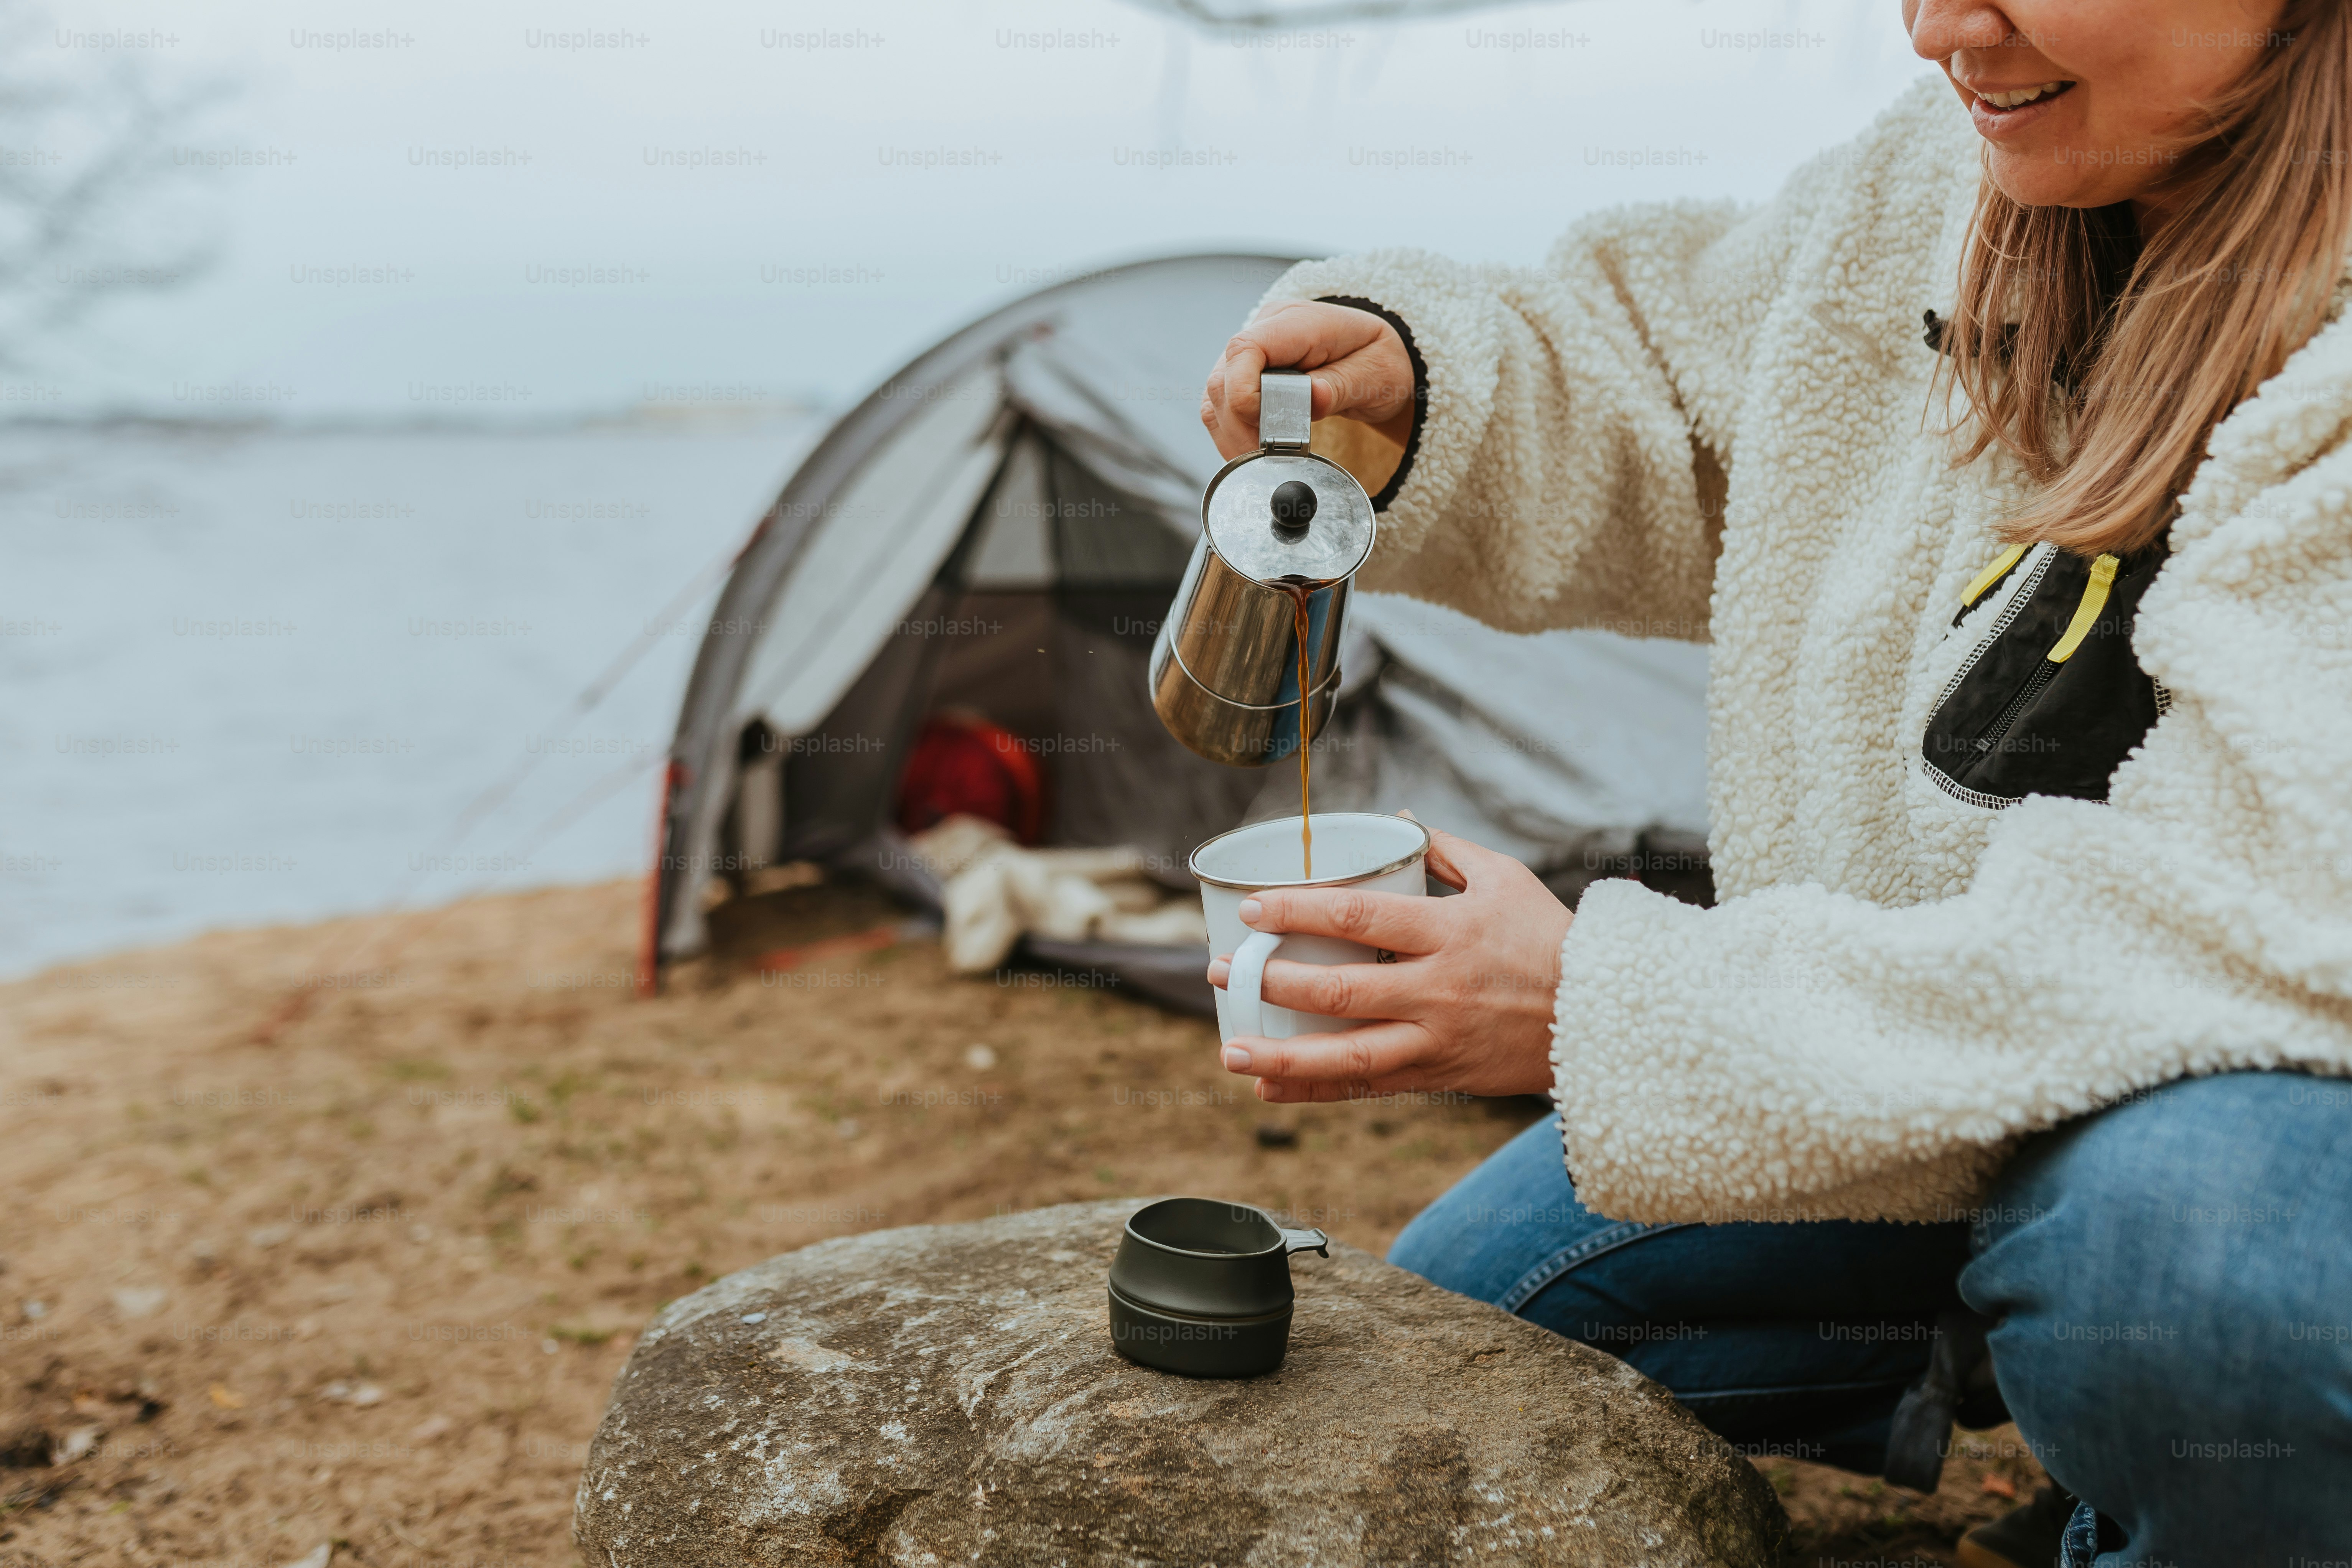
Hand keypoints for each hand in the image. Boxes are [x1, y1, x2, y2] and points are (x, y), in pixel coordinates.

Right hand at [1201, 300, 1416, 460]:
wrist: (1376, 357)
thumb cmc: (1377, 360)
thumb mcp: (1377, 373)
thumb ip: (1341, 385)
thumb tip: (1311, 398)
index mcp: (1299, 321)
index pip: (1246, 349)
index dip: (1243, 392)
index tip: (1265, 431)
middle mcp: (1266, 330)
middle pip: (1223, 378)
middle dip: (1240, 426)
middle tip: (1269, 459)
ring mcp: (1251, 352)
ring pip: (1215, 396)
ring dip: (1232, 435)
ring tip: (1262, 462)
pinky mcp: (1244, 374)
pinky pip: (1221, 407)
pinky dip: (1232, 434)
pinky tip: (1253, 453)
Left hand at [1204, 825, 1573, 1102]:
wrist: (1603, 1017)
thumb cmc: (1549, 938)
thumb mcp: (1505, 879)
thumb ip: (1445, 848)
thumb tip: (1395, 816)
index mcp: (1449, 932)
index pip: (1358, 916)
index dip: (1298, 911)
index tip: (1252, 910)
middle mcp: (1439, 990)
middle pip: (1341, 989)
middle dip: (1272, 981)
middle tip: (1219, 971)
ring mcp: (1438, 1040)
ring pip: (1349, 1055)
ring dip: (1282, 1055)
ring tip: (1229, 1049)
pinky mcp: (1440, 1076)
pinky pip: (1369, 1088)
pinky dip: (1315, 1091)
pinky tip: (1269, 1088)